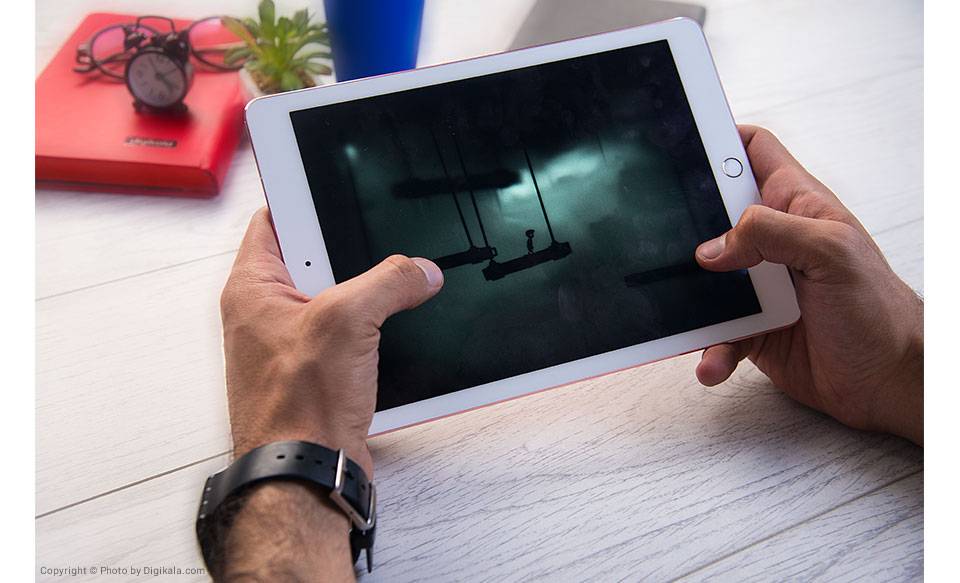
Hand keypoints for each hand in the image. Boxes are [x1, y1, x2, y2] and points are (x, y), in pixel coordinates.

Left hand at [214, 208, 442, 579]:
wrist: (307, 476)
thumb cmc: (297, 408)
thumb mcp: (346, 321)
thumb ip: (389, 282)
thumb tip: (420, 271)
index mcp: (253, 290)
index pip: (273, 222)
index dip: (304, 201)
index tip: (334, 185)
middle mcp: (266, 316)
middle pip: (312, 261)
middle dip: (350, 253)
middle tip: (381, 243)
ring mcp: (292, 347)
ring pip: (337, 301)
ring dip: (368, 298)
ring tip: (396, 289)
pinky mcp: (318, 375)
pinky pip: (349, 338)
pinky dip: (373, 333)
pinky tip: (395, 332)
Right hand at [694, 126, 922, 444]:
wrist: (886, 381)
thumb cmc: (879, 311)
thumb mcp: (832, 252)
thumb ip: (772, 232)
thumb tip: (714, 244)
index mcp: (796, 206)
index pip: (753, 152)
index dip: (719, 140)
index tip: (682, 142)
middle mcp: (773, 242)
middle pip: (711, 215)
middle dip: (684, 226)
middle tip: (660, 238)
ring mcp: (759, 285)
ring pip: (703, 280)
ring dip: (692, 302)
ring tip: (690, 316)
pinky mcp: (750, 328)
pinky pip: (714, 332)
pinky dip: (710, 347)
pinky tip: (715, 359)